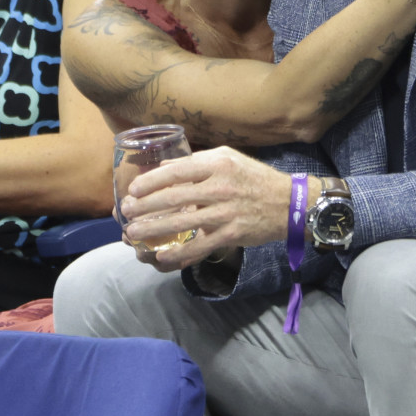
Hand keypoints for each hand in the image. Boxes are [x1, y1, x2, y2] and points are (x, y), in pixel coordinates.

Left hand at [120, 147, 290, 269]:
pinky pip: (200, 247)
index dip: (150, 182)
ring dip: (153, 230)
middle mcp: (220, 187)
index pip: (176, 172)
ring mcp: (225, 212)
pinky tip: (162, 257)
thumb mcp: (229, 158)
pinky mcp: (231, 234)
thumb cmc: (254, 178)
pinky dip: (179, 254)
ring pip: (181, 223)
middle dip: (144, 207)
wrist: (288, 203)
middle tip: (126, 213)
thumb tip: (165, 167)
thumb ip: (197, 161)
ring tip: (133, 234)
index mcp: (217, 164)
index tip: (133, 190)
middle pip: (173, 198)